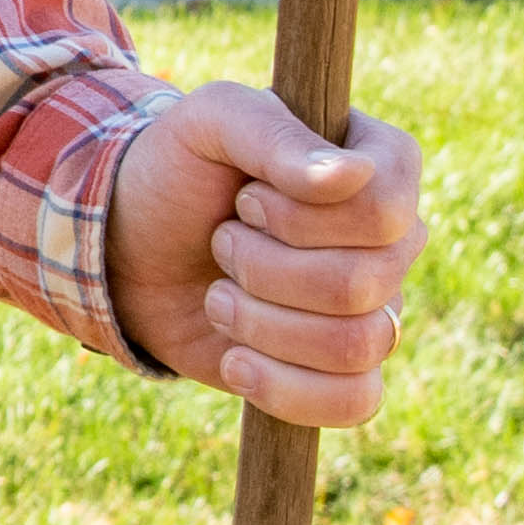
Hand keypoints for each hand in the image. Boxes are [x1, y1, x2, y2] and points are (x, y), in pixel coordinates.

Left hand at [109, 85, 426, 428]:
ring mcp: (375, 308)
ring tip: (218, 296)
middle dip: (263, 268)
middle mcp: (392, 240)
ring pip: (358, 345)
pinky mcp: (345, 370)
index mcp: (380, 165)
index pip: (385, 210)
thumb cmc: (178, 170)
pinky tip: (235, 360)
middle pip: (363, 283)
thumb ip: (272, 132)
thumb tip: (351, 176)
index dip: (300, 216)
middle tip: (220, 243)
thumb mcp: (207, 122)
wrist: (131, 248)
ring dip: (262, 324)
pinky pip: (356, 402)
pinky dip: (283, 387)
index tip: (244, 196)